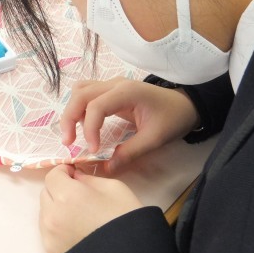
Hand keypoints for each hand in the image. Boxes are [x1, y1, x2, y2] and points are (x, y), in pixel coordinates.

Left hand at [40, 164, 142, 252]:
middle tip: (78, 195)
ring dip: (56, 208)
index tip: (74, 175)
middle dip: (59, 189)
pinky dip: (57, 227)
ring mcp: (49, 236)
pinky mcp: (51, 252)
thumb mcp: (114, 188)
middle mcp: (52, 215)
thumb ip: (89, 179)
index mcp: (66, 195)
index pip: (52, 176)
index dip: (64, 172)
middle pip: (46, 193)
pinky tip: (76, 232)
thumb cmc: (126, 220)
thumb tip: (76, 178)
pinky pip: (48, 232)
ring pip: (45, 213)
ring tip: (78, 216)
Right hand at [60, 78, 199, 172]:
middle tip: (68, 143)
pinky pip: (87, 93)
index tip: (93, 150)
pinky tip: (82, 125)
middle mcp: (115, 84)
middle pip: (81, 94)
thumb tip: (106, 168)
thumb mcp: (155, 138)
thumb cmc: (173, 118)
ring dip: (72, 111)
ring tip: (72, 134)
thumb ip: (130, 152)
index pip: (96, 106)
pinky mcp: (110, 91)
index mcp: (127, 92)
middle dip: (69, 118)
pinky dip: (79, 108)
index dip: (89, 129)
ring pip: (80, 91)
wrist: (185, 105)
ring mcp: (112, 85)